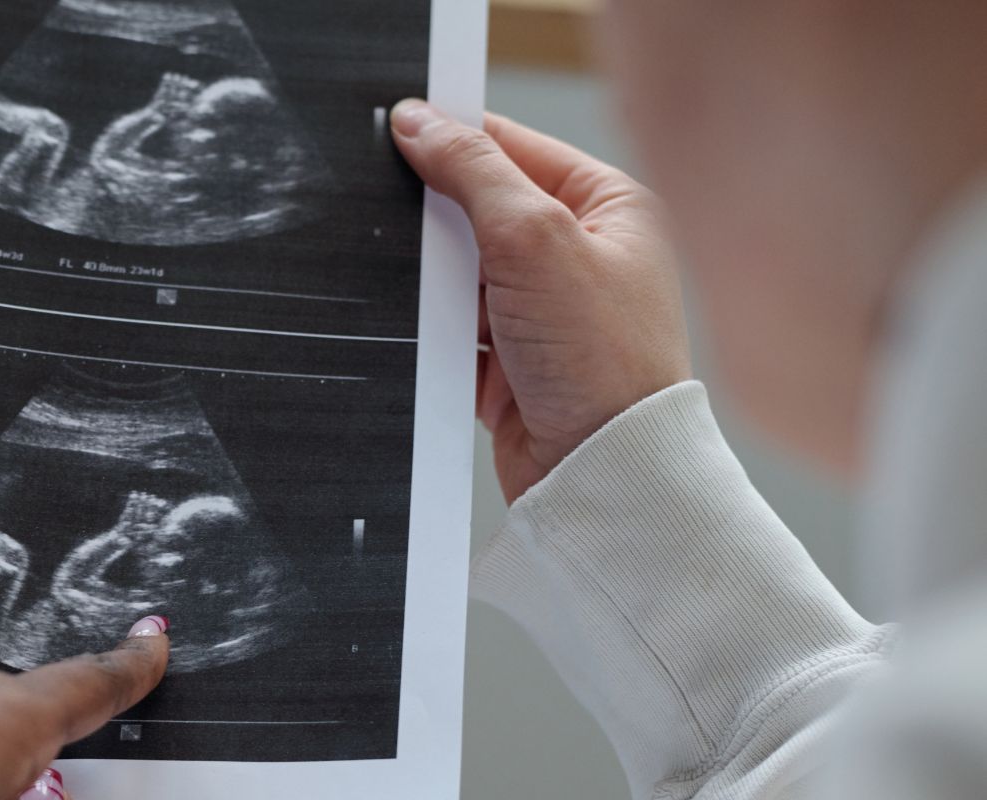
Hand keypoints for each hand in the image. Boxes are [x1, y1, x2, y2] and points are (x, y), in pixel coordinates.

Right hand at [391, 100, 692, 501]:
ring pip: (456, 272)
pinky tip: (420, 334)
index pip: (512, 147)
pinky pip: (449, 329)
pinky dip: (430, 330)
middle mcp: (580, 254)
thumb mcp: (535, 240)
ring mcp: (543, 312)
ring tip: (419, 291)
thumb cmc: (603, 361)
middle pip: (478, 209)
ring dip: (430, 281)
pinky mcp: (510, 363)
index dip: (452, 139)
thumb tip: (418, 122)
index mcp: (609, 206)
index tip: (392, 133)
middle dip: (435, 219)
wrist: (602, 474)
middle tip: (394, 217)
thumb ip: (473, 172)